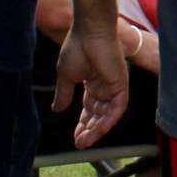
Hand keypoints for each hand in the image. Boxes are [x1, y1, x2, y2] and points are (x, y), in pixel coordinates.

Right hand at [54, 24, 129, 147]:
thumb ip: (63, 94)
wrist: (89, 32)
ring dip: (97, 129)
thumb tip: (56, 110)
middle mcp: (104, 86)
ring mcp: (113, 85)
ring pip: (108, 114)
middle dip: (89, 130)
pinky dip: (109, 120)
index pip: (89, 108)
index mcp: (92, 82)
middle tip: (80, 143)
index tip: (75, 137)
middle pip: (98, 114)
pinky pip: (117, 108)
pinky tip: (98, 131)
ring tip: (85, 141)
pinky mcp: (120, 84)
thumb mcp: (66, 76)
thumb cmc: (76, 48)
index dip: (82, 123)